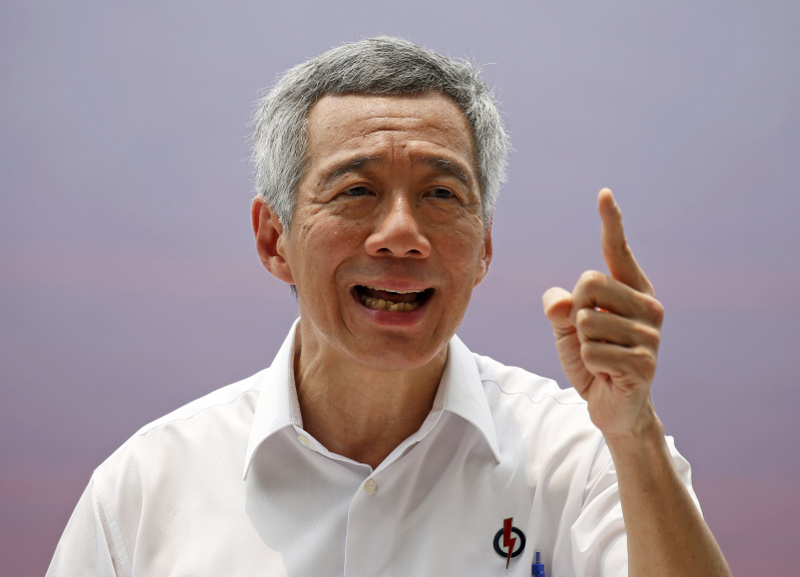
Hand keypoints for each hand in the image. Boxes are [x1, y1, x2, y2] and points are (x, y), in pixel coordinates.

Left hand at [542, 189, 663, 438]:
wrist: (613, 406)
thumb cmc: (593, 357)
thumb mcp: (568, 328)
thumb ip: (559, 307)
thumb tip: (558, 304)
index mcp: (632, 290)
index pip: (618, 251)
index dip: (611, 222)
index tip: (603, 193)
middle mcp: (648, 307)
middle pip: (589, 282)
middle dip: (575, 310)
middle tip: (589, 335)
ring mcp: (649, 336)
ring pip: (587, 321)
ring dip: (581, 343)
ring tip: (600, 356)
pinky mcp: (643, 364)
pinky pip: (592, 352)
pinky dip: (587, 364)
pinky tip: (606, 373)